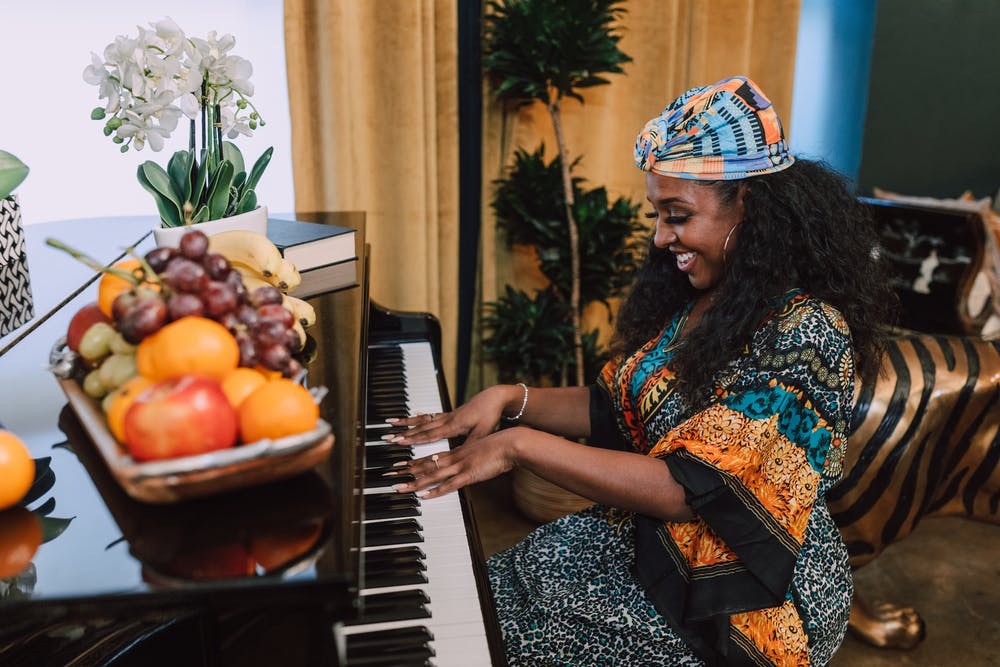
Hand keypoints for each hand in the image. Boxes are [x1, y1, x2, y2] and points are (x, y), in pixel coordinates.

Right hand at [383, 385, 516, 445]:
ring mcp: (447, 416)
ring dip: (407, 423)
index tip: (398, 442)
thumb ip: (470, 444)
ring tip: (392, 423)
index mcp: (453, 426)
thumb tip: (458, 457)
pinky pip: (430, 416)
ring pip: (422, 420)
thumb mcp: (483, 433)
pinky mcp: (450, 414)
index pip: (429, 435)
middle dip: (403, 433)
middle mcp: (447, 420)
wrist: (495, 398)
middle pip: (420, 428)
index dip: (413, 439)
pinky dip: (418, 417)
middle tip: (387, 437)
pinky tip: (411, 417)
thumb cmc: (490, 415)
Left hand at [389, 428, 518, 499]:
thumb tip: (465, 467)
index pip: (430, 457)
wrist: (511, 442)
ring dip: (414, 482)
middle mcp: (454, 457)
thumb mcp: (481, 451)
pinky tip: (424, 496)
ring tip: (399, 486)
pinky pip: (449, 485)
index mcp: (457, 451)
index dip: (414, 461)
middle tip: (389, 473)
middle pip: (426, 465)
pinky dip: (436, 490)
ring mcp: (461, 466)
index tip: (399, 464)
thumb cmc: (500, 447)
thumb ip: (471, 459)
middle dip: (406, 470)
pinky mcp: (469, 474)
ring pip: (432, 475)